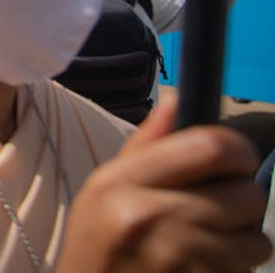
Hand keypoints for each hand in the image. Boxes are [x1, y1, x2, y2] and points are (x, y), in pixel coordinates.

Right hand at [57, 99, 271, 271]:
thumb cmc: (97, 242)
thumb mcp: (103, 187)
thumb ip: (146, 145)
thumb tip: (178, 98)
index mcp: (122, 182)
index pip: (210, 147)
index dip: (237, 149)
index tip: (236, 159)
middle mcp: (150, 217)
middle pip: (245, 195)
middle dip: (242, 201)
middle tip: (216, 208)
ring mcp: (177, 259)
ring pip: (256, 240)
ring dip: (242, 241)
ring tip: (208, 243)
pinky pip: (246, 270)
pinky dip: (233, 269)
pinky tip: (202, 267)